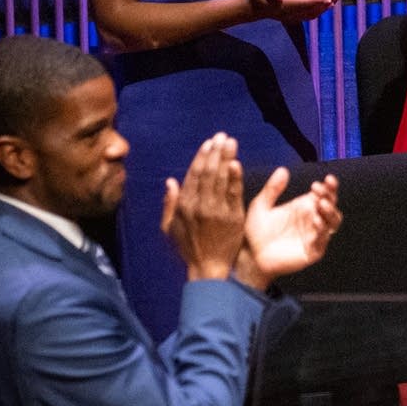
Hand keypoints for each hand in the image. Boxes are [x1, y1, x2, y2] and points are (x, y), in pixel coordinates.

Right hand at [161, 134, 247, 280]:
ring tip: (231, 142)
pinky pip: (234, 193)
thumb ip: (170, 203)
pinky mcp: (232, 218)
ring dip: (226, 158)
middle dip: (215, 152)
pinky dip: (235, 177)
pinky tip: (236, 163)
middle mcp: (198, 205)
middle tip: (222, 136)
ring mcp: (216, 211)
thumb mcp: (170, 228)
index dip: (201, 157)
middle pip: (207, 172)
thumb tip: (170, 181)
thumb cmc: (188, 248)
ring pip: (220, 179)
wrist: (207, 269)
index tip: (208, 143)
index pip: (193, 175)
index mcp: (184, 206)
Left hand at [235, 171, 340, 289]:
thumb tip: (283, 169)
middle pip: (331, 205)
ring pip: (332, 222)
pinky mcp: (312, 251)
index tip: (324, 180)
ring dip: (330, 212)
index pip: (324, 194)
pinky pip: (322, 239)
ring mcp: (314, 235)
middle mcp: (313, 219)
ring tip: (321, 203)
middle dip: (330, 196)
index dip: (328, 187)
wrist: (250, 257)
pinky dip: (322, 230)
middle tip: (320, 190)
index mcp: (305, 207)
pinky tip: (315, 220)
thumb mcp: (260, 206)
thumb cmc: (256, 232)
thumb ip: (272, 189)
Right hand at [245, 0, 339, 24]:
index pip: (303, 3)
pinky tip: (326, 5)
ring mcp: (292, 17)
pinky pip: (309, 15)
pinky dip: (319, 10)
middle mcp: (290, 13)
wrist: (251, 8)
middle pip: (311, 9)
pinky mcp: (293, 17)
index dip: (316, 1)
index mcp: (284, 6)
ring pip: (312, 13)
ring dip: (325, 6)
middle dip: (326, 2)